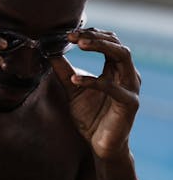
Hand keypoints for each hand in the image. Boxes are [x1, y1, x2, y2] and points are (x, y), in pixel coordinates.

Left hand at [49, 28, 140, 159]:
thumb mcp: (72, 89)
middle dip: (96, 37)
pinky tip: (75, 80)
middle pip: (118, 45)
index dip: (90, 35)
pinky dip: (94, 81)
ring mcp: (130, 88)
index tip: (68, 34)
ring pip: (123, 58)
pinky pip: (113, 88)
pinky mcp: (129, 104)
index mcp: (115, 69)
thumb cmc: (90, 116)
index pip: (109, 42)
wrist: (99, 145)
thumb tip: (49, 51)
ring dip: (101, 47)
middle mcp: (127, 75)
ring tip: (80, 45)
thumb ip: (63, 70)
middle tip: (74, 36)